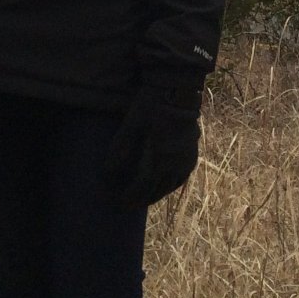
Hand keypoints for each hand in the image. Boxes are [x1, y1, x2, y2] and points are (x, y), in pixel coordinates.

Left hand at [101, 83, 202, 207]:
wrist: (178, 91)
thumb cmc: (150, 106)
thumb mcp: (131, 125)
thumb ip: (119, 150)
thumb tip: (106, 173)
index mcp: (159, 158)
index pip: (142, 188)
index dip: (129, 198)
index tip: (118, 204)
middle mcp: (175, 165)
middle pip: (156, 191)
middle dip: (140, 200)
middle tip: (127, 205)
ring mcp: (186, 161)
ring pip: (169, 187)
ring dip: (154, 194)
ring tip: (142, 199)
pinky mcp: (192, 156)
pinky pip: (180, 179)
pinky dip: (168, 185)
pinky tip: (161, 185)